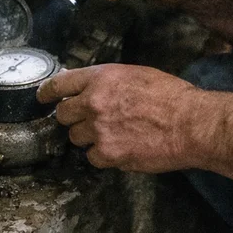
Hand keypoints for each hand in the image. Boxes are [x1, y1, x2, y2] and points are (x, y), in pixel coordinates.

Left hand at [36, 63, 203, 171]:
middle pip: (63, 115)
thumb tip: (84, 85)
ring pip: (76, 138)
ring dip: (89, 137)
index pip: (59, 84)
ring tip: (112, 134)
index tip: (42, 98)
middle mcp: (94, 102)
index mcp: (100, 78)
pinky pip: (92, 157)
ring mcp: (99, 130)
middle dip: (72, 118)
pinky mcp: (108, 154)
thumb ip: (106, 81)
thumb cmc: (170, 96)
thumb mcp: (135, 74)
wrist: (190, 123)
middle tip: (88, 120)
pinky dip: (103, 156)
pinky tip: (121, 148)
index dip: (47, 93)